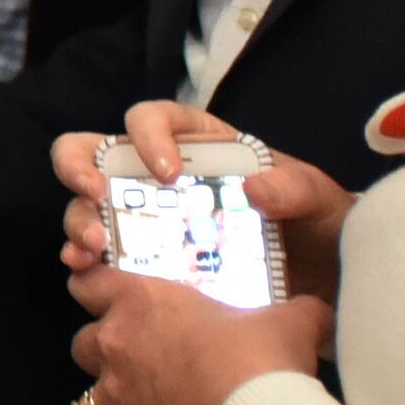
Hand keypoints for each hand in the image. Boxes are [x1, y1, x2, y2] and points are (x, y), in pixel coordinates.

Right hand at [53, 103, 353, 303]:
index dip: (147, 136)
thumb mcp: (320, 201)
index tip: (167, 174)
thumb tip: (254, 189)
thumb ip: (296, 188)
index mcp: (198, 146)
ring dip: (80, 220)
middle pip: (93, 152)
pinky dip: (81, 257)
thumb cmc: (319, 227)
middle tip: (96, 196)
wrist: (325, 285)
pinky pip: (95, 251)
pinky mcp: (140, 260)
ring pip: (86, 204)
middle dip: (79, 168)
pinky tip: (85, 269)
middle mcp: (157, 176)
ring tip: (94, 249)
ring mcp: (144, 219)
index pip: (153, 119)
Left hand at [67, 264, 332, 404]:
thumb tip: (318, 313)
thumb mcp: (292, 321)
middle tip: (145, 356)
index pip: (88, 283)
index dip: (93, 285)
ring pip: (92, 402)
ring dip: (116, 403)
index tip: (104, 291)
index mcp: (140, 306)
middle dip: (106, 349)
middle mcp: (117, 352)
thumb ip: (298, 311)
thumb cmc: (263, 359)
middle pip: (83, 344)